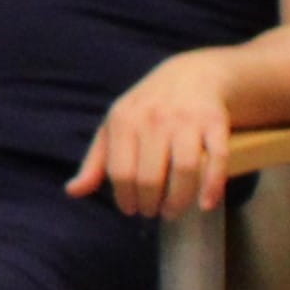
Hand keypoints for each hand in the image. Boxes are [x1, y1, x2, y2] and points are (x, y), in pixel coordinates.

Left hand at [72, 52, 237, 214]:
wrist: (192, 76)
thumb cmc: (146, 110)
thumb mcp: (114, 128)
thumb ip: (95, 161)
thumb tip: (72, 192)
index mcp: (124, 121)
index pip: (120, 172)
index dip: (125, 197)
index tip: (131, 210)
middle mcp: (154, 119)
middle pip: (151, 176)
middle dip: (151, 203)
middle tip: (153, 213)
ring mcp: (187, 121)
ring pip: (186, 170)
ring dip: (179, 199)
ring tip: (173, 211)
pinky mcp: (215, 123)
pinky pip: (217, 159)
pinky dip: (212, 186)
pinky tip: (206, 204)